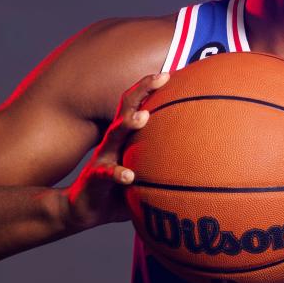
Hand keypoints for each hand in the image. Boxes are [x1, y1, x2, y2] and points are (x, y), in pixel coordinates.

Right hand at [62, 72, 168, 230]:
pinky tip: (129, 176)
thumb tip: (200, 159)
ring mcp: (103, 157)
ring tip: (143, 117)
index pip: (138, 104)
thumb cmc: (120, 188)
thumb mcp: (144, 171)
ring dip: (128, 124)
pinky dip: (118, 174)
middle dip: (143, 90)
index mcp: (126, 137)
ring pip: (114, 135)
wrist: (83, 209)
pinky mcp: (95, 178)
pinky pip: (106, 173)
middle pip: (127, 108)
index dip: (150, 87)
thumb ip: (165, 162)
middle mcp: (114, 141)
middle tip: (162, 77)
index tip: (169, 73)